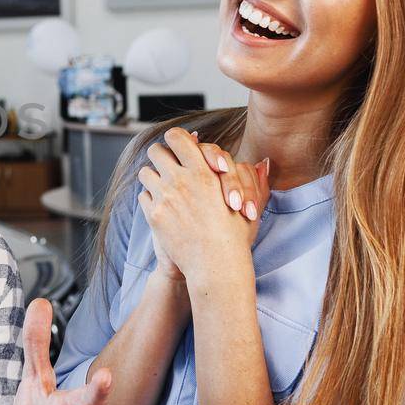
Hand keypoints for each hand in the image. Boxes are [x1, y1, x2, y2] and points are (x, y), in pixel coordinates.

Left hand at [135, 128, 270, 287]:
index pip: (177, 138)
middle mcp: (181, 180)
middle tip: (166, 165)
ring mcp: (165, 197)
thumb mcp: (249, 205)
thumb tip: (261, 163)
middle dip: (160, 155)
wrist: (216, 266)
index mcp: (204, 171)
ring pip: (145, 172)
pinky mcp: (154, 214)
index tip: (177, 147)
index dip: (175, 139)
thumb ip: (252, 181)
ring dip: (153, 177)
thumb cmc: (235, 237)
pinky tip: (162, 207)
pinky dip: (150, 199)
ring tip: (163, 187)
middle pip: (156, 151)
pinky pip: (143, 196)